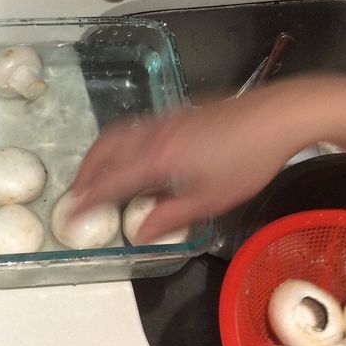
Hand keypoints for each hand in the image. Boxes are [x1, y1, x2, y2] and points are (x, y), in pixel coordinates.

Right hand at [69, 73, 345, 243]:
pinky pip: (136, 126)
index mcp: (158, 159)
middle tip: (76, 193)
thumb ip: (171, 216)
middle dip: (86, 172)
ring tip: (96, 172)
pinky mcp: (180, 111)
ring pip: (119, 134)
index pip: (110, 181)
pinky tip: (132, 151)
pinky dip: (120, 141)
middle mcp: (155, 135)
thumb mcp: (211, 199)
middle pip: (106, 150)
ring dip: (101, 154)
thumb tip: (138, 234)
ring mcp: (166, 118)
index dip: (86, 199)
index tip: (68, 214)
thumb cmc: (247, 161)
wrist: (277, 115)